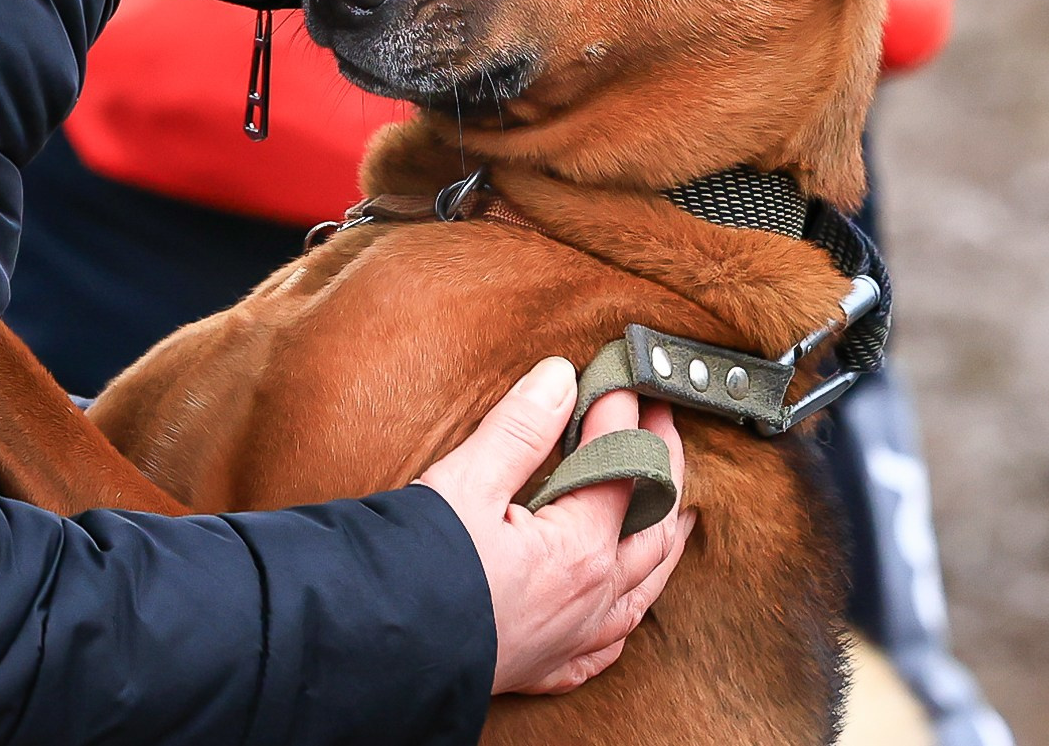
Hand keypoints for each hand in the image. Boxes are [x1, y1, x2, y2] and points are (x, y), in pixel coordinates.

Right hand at [418, 357, 693, 694]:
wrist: (371, 652)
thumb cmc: (417, 572)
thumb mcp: (466, 484)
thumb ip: (519, 430)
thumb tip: (561, 378)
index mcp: (579, 553)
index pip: (622, 472)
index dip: (623, 420)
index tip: (620, 381)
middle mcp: (590, 602)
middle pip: (652, 530)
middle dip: (664, 472)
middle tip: (663, 428)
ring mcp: (571, 642)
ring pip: (642, 591)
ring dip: (662, 545)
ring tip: (677, 512)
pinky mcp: (544, 669)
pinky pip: (607, 645)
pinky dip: (625, 614)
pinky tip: (621, 607)